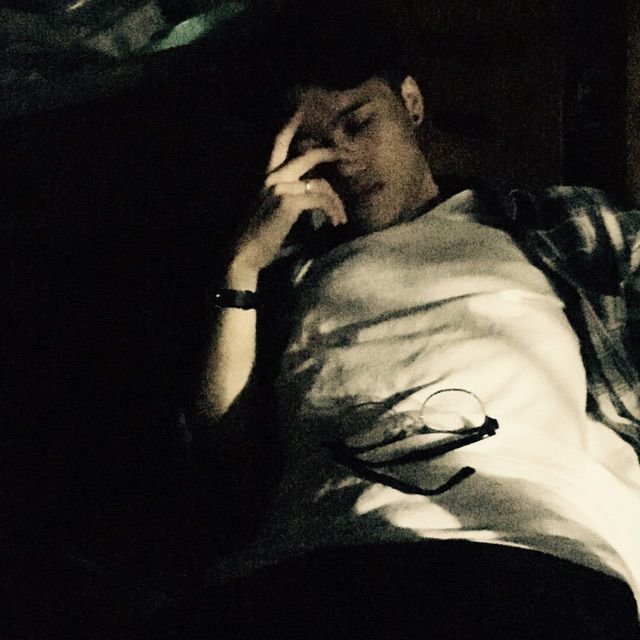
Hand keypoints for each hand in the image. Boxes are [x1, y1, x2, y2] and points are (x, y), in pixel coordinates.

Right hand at [230, 113, 346, 279]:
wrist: (244, 253)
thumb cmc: (258, 237)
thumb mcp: (271, 211)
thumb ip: (287, 198)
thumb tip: (311, 196)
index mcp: (266, 177)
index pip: (278, 143)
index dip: (289, 125)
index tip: (300, 109)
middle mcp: (272, 177)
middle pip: (308, 156)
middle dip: (330, 153)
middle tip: (347, 153)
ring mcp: (280, 188)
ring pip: (321, 184)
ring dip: (336, 202)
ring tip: (341, 218)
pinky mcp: (288, 202)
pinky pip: (320, 200)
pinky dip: (332, 211)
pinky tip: (336, 222)